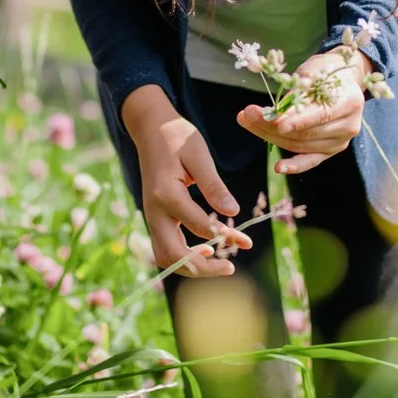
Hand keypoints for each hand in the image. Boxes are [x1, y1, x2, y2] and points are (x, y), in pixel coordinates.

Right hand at [121, 84, 251, 277]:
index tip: (246, 241)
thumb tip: (233, 213)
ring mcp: (151, 216)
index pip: (199, 227)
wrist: (151, 129)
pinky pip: (164, 247)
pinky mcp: (155, 217)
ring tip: (219, 263)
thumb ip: (214, 186)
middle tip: (230, 268)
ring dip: (190, 266)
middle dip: (202, 267)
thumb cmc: (178, 138)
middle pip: (173, 255)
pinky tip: (205, 249)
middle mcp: (154, 211)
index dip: (225, 237)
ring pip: (165, 257)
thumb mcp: (199, 156)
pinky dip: (182, 256)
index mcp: (166, 194)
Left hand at [238, 48, 368, 175]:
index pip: (320, 115)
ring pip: (302, 145)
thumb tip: (278, 111)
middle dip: (273, 125)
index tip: (277, 121)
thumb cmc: (325, 71)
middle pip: (306, 133)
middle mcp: (349, 126)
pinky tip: (278, 167)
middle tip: (248, 114)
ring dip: (272, 137)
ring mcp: (340, 141)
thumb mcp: (313, 71)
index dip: (298, 120)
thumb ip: (298, 90)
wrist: (342, 80)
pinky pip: (310, 161)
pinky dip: (294, 165)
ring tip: (248, 122)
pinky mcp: (330, 150)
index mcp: (350, 102)